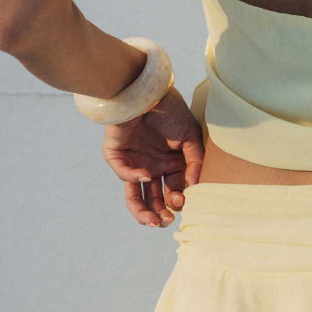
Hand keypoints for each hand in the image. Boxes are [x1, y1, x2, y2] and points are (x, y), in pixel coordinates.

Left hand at [101, 84, 204, 228]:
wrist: (149, 90)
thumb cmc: (171, 110)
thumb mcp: (191, 136)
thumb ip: (194, 162)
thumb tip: (195, 188)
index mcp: (170, 164)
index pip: (173, 191)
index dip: (177, 201)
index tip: (182, 202)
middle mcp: (152, 167)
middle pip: (153, 199)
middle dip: (160, 213)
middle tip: (166, 221)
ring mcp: (134, 162)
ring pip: (134, 195)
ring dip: (142, 210)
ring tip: (152, 220)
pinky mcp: (117, 154)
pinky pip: (123, 173)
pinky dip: (133, 178)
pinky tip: (147, 176)